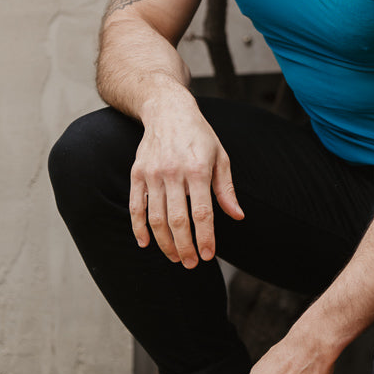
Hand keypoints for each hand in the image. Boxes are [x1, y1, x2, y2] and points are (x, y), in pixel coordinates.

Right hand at [129, 98, 243, 266]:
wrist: (167, 110)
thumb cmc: (198, 135)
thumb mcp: (220, 156)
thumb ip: (226, 189)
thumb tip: (237, 216)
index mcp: (197, 169)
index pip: (202, 212)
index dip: (205, 237)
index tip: (208, 256)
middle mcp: (173, 172)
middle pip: (177, 220)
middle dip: (185, 247)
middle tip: (192, 263)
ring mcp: (152, 173)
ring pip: (156, 218)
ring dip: (164, 243)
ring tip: (175, 257)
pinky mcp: (137, 173)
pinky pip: (136, 206)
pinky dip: (138, 228)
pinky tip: (145, 244)